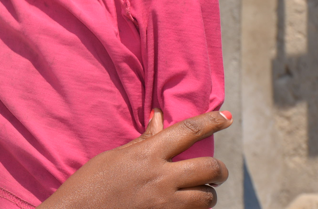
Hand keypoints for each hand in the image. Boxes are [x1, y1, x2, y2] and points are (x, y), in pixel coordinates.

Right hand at [39, 110, 232, 208]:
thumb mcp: (115, 156)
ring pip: (207, 198)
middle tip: (215, 172)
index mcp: (147, 155)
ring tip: (199, 193)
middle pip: (209, 168)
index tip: (227, 118)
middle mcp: (160, 178)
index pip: (188, 131)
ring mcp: (164, 205)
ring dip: (207, 194)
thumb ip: (144, 141)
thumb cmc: (90, 183)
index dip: (211, 122)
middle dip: (219, 170)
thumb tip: (159, 118)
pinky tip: (184, 206)